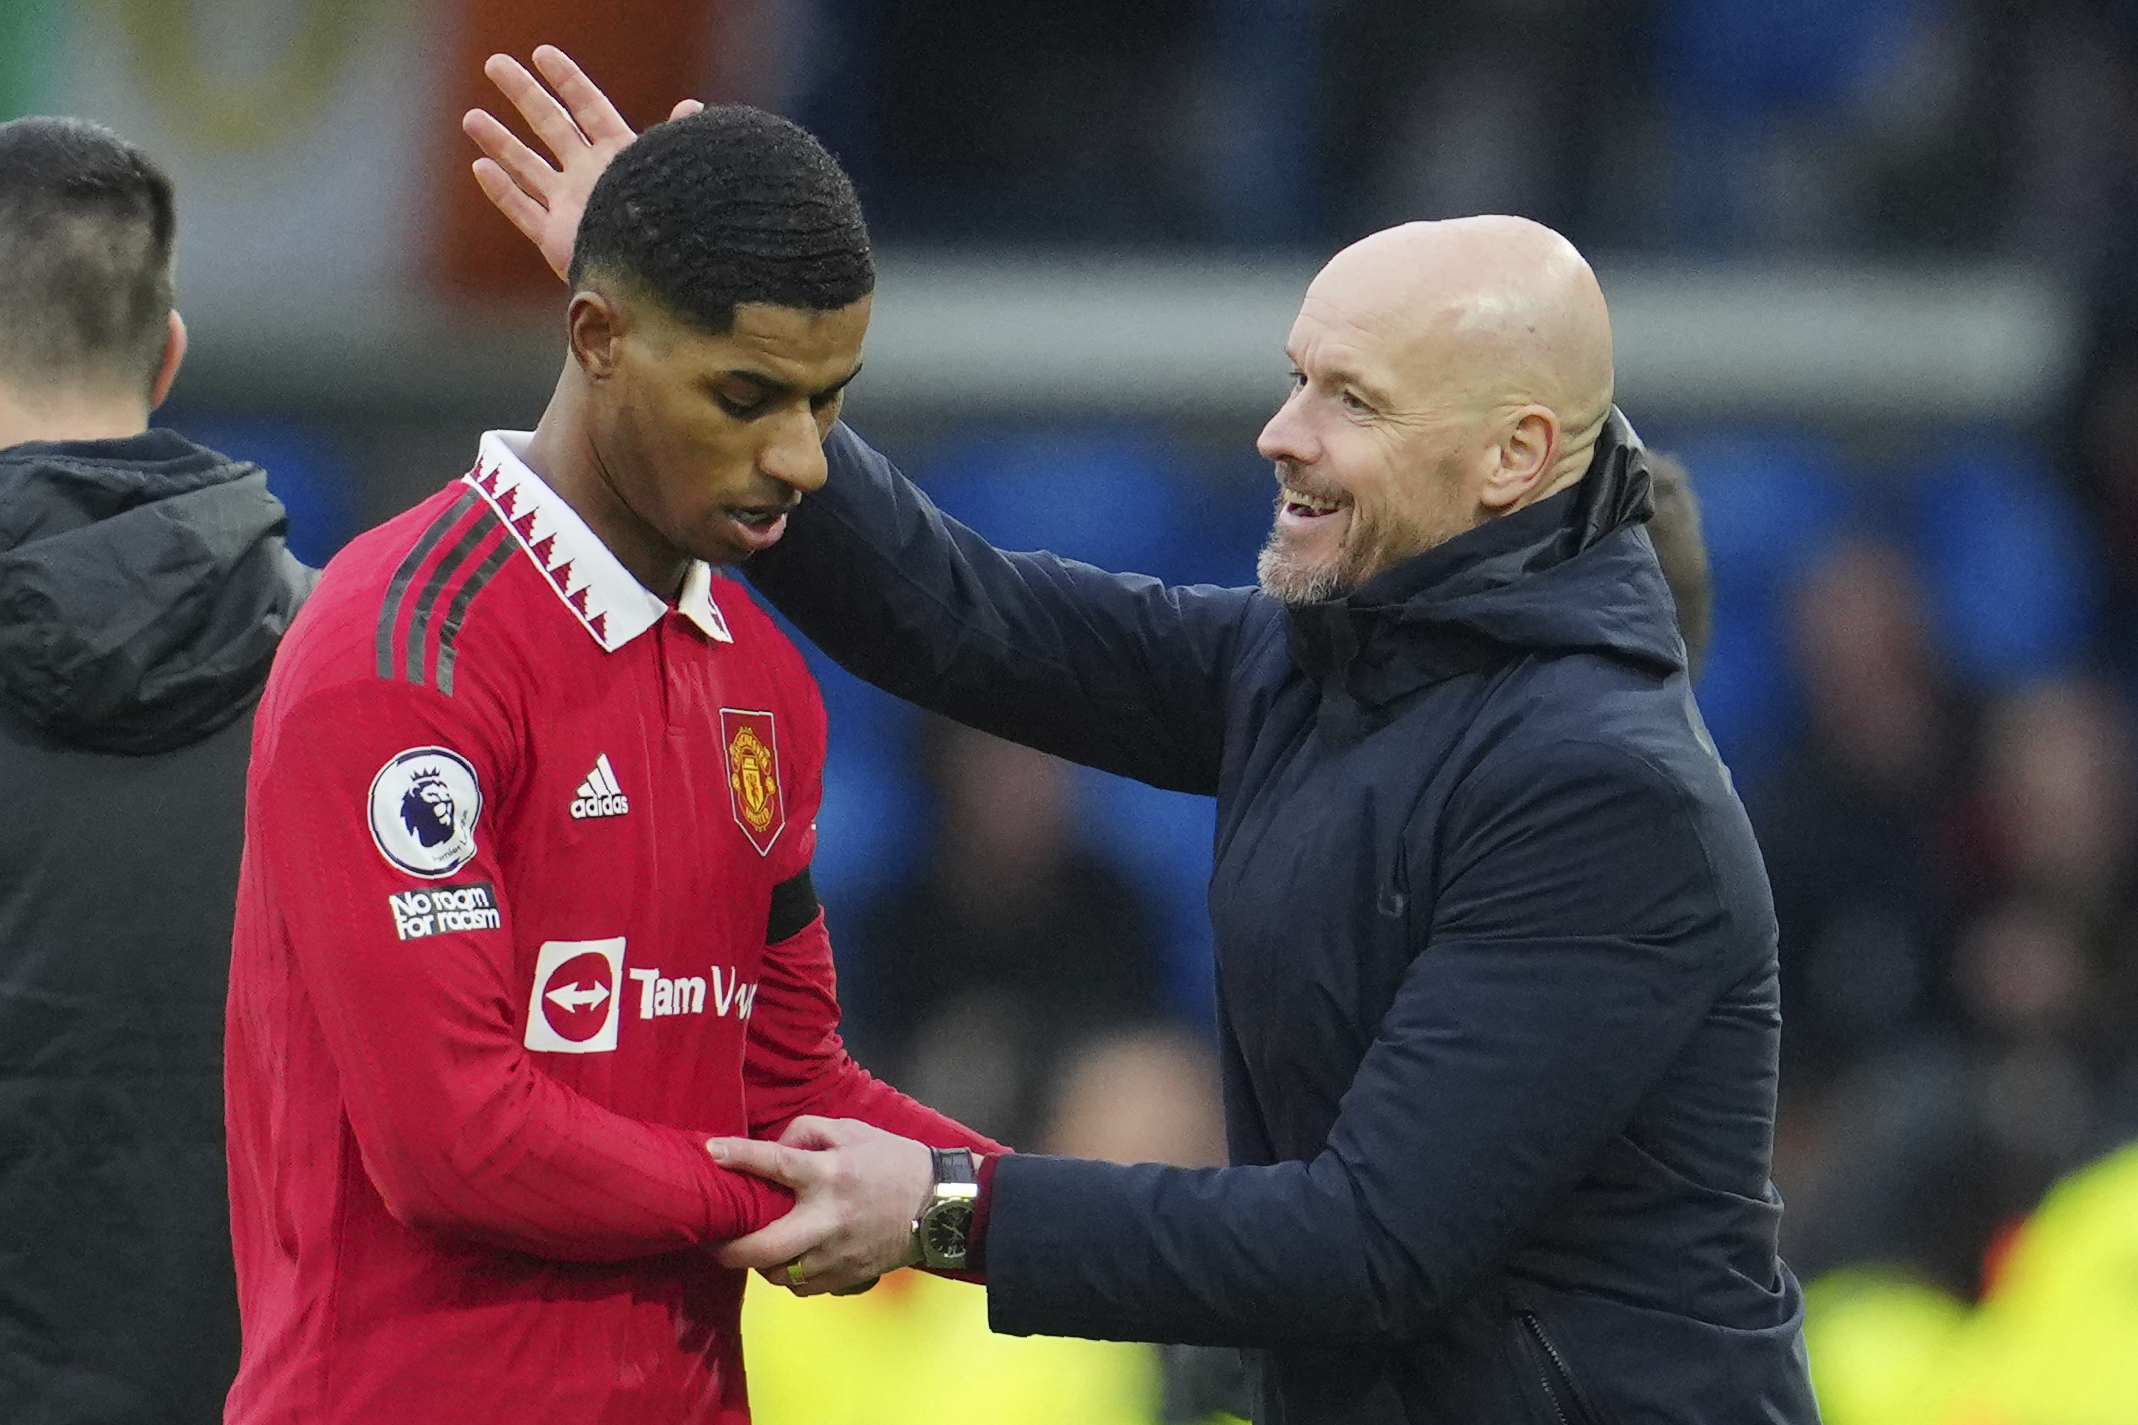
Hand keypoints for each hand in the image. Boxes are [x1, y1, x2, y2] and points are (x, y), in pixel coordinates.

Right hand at [461, 44, 702, 282]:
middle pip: (550, 125)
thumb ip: (676, 142)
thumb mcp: (673, 175)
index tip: (542, 53)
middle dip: (523, 94)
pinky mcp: (556, 240)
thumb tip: (693, 107)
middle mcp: (591, 177)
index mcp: (619, 156)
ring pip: (527, 167)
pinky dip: (502, 191)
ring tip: (471, 117)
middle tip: (494, 63)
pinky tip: (481, 168)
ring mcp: (571, 207)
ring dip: (500, 142)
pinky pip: (523, 211)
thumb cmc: (672, 224)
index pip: (589, 107)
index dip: (567, 79)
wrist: (660, 279)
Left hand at [706, 1117, 932, 1295]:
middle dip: (728, 1250)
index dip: (739, 1156)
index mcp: (830, 1175)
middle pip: (765, 1247)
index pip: (776, 1163)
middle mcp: (828, 1219)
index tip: (711, 1151)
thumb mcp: (854, 1131)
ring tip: (753, 1246)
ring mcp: (837, 1255)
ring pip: (779, 1274)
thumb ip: (809, 1132)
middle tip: (711, 1242)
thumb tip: (774, 1148)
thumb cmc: (894, 1162)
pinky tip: (789, 1258)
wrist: (941, 1206)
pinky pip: (802, 1287)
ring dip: (758, 1263)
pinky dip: (788, 1275)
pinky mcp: (846, 1277)